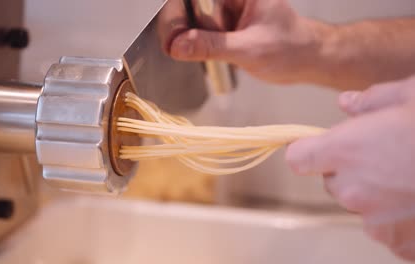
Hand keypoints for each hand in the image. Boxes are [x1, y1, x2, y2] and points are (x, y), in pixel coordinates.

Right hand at [166, 0, 329, 83]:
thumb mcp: (249, 49)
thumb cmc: (292, 48)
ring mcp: (229, 8)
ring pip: (194, 18)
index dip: (181, 13)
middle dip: (184, 26)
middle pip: (192, 5)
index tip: (172, 35)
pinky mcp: (226, 22)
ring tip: (196, 50)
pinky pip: (202, 29)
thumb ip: (212, 46)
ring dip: (190, 37)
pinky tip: (201, 51)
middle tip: (178, 46)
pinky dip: (198, 43)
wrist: (305, 60)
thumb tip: (179, 44)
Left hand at [286, 76, 414, 259]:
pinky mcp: (404, 246)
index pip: (300, 158)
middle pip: (334, 183)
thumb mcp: (414, 94)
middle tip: (388, 157)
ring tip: (414, 179)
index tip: (324, 146)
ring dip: (379, 196)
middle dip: (352, 171)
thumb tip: (346, 104)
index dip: (310, 151)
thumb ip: (373, 100)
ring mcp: (378, 223)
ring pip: (363, 207)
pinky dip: (403, 219)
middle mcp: (353, 191)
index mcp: (346, 151)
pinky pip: (391, 232)